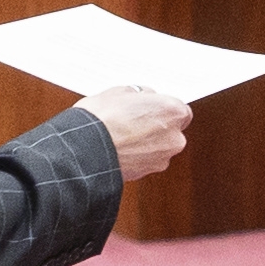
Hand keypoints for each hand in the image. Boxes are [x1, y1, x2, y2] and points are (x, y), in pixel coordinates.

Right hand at [78, 86, 192, 181]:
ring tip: (122, 134)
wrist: (84, 149)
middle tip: (134, 119)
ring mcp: (162, 158)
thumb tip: (143, 97)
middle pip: (172, 129)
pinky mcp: (146, 173)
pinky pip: (147, 160)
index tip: (150, 107)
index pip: (180, 110)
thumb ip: (141, 95)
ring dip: (147, 142)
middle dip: (156, 125)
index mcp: (173, 112)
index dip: (163, 108)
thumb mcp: (121, 91)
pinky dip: (138, 155)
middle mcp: (174, 137)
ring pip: (159, 147)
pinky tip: (120, 147)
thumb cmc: (101, 119)